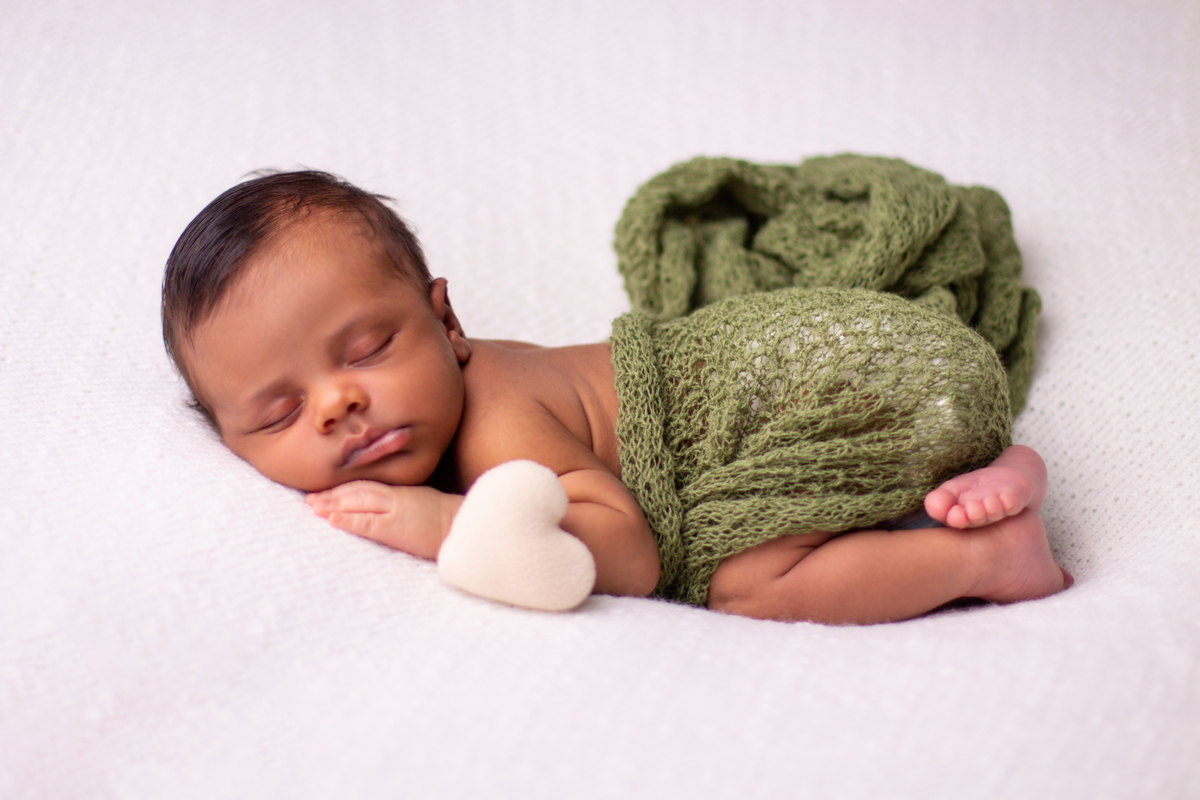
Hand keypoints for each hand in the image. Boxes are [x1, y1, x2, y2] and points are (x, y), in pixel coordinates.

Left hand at [306, 481, 460, 559]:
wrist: (467, 526)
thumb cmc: (450, 521)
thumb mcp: (425, 505)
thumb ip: (406, 502)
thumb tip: (391, 510)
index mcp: (402, 492)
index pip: (368, 487)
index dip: (344, 490)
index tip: (325, 493)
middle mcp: (396, 498)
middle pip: (358, 491)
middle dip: (332, 495)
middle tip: (310, 500)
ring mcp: (395, 512)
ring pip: (358, 502)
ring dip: (333, 504)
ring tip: (314, 507)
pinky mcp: (396, 529)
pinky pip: (367, 522)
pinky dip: (348, 519)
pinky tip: (333, 519)